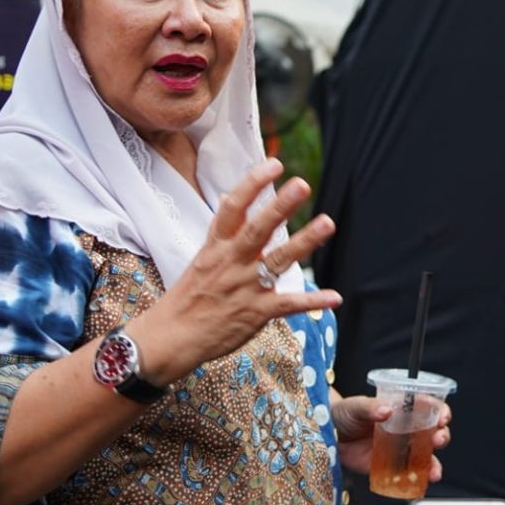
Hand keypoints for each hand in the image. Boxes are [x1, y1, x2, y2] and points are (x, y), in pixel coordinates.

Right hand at [133, 158, 342, 385]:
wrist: (169, 339)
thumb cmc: (187, 297)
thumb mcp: (200, 258)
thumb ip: (222, 230)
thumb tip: (233, 197)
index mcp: (216, 248)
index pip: (232, 209)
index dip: (252, 185)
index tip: (273, 165)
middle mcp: (231, 263)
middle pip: (257, 229)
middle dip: (280, 206)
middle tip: (301, 185)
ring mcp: (244, 287)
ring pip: (277, 260)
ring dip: (304, 241)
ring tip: (327, 222)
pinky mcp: (255, 313)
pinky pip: (288, 305)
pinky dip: (312, 301)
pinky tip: (335, 297)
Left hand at [331, 395, 451, 477]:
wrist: (326, 436)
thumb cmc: (343, 414)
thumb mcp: (356, 406)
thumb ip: (371, 407)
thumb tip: (387, 411)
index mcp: (403, 409)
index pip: (429, 407)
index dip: (440, 411)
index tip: (442, 417)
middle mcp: (406, 429)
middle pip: (433, 433)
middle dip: (441, 436)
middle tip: (437, 439)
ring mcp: (400, 450)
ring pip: (425, 457)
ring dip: (434, 464)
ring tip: (434, 472)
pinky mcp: (390, 468)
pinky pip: (408, 476)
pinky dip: (416, 481)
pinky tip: (418, 484)